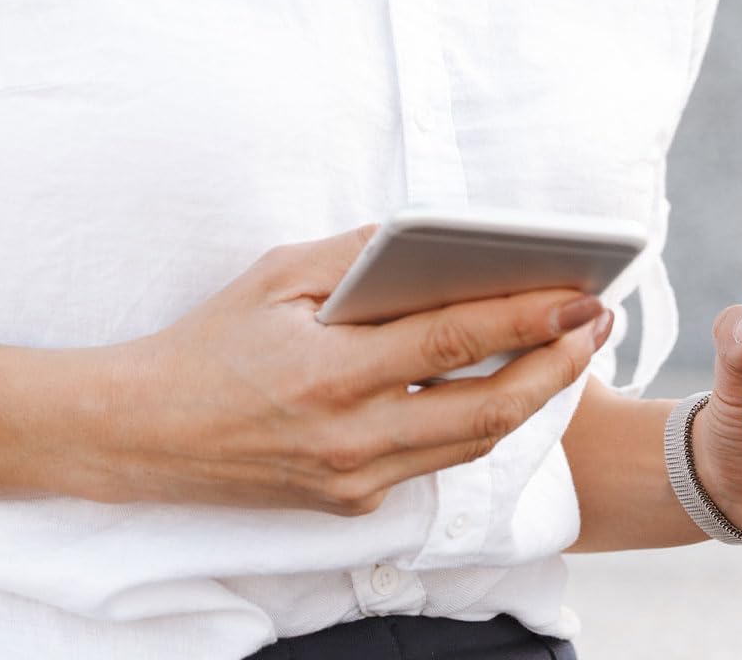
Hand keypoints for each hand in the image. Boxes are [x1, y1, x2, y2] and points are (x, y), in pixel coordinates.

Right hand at [93, 225, 613, 512]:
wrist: (141, 435)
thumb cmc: (209, 341)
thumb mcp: (277, 275)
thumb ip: (358, 256)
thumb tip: (432, 237)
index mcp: (330, 374)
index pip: (453, 342)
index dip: (527, 317)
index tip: (581, 290)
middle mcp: (350, 439)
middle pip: (485, 410)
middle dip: (557, 366)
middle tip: (601, 322)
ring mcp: (354, 481)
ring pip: (471, 445)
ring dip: (532, 398)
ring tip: (573, 350)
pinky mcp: (351, 504)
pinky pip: (434, 461)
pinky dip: (479, 423)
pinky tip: (508, 385)